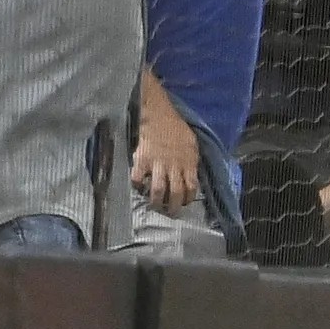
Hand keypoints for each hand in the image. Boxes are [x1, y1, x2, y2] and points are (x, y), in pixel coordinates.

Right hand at [132, 85, 200, 215]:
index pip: (192, 186)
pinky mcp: (142, 160)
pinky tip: (138, 188)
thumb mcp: (192, 145)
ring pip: (158, 190)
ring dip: (157, 201)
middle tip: (171, 212)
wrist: (159, 116)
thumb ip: (191, 161)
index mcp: (188, 162)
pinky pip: (137, 179)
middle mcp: (174, 166)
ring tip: (155, 206)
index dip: (189, 198)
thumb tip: (191, 175)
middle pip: (176, 192)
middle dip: (174, 205)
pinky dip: (137, 186)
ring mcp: (157, 164)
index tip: (185, 202)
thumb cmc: (177, 130)